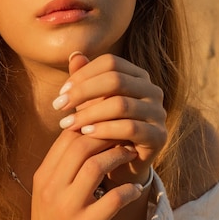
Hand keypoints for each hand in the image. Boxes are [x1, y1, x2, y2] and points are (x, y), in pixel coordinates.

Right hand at [27, 131, 140, 219]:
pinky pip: (113, 199)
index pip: (66, 137)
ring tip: (132, 154)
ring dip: (119, 156)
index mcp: (43, 176)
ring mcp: (67, 207)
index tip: (109, 124)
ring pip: (96, 166)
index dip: (91, 124)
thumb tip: (87, 137)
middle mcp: (52, 188)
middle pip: (81, 145)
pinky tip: (135, 189)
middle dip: (108, 135)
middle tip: (125, 136)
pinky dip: (128, 190)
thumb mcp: (49, 194)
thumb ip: (63, 168)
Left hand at [52, 52, 166, 185]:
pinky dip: (104, 130)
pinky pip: (130, 128)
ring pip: (121, 105)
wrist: (120, 165)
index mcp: (138, 76)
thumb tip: (74, 54)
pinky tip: (86, 134)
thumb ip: (85, 79)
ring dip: (89, 114)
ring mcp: (158, 113)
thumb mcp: (91, 102)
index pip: (110, 62)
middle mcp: (153, 90)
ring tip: (68, 124)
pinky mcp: (159, 136)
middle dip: (82, 92)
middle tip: (59, 107)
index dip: (83, 75)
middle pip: (116, 80)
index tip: (61, 93)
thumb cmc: (103, 128)